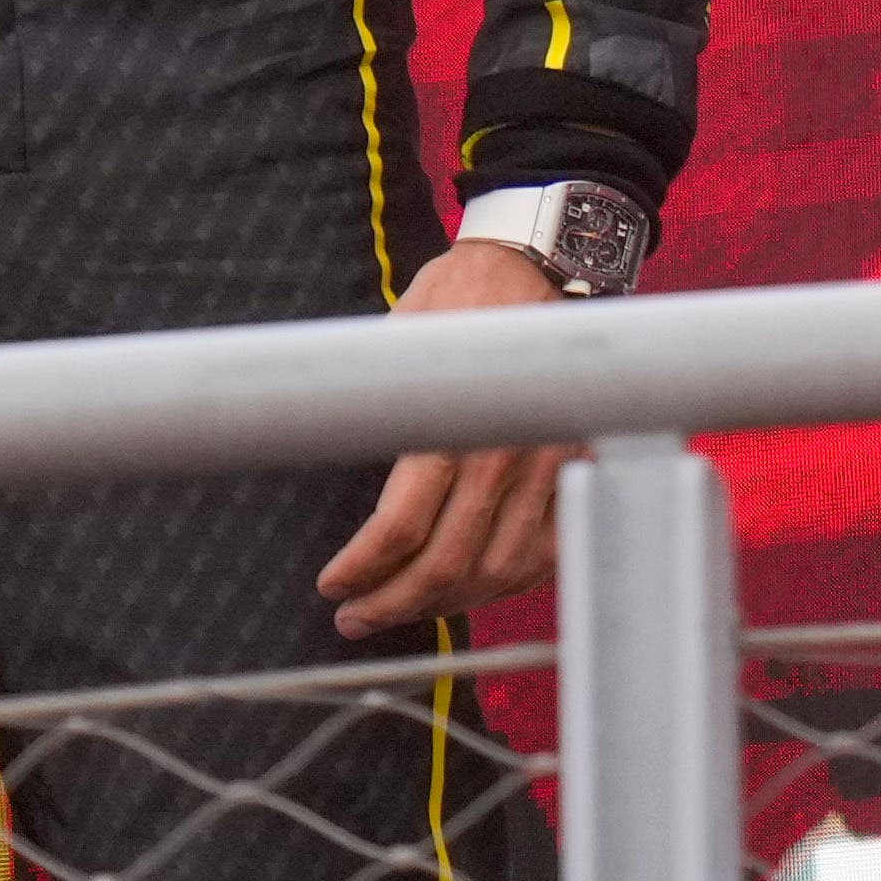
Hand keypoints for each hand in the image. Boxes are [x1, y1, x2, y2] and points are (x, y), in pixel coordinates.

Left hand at [316, 238, 564, 638]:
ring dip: (446, 603)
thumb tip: (310, 446)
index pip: (401, 527)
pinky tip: (468, 588)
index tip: (333, 585)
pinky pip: (542, 551)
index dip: (362, 569)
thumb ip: (374, 406)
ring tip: (403, 608)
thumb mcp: (397, 344)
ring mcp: (545, 466)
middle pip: (447, 563)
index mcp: (449, 423)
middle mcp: (502, 453)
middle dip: (394, 602)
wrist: (536, 264)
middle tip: (354, 616)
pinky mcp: (570, 468)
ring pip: (496, 569)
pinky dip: (504, 582)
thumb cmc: (457, 301)